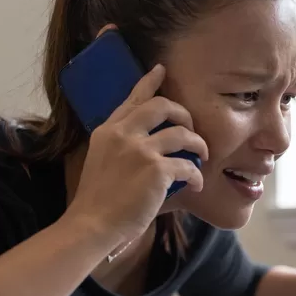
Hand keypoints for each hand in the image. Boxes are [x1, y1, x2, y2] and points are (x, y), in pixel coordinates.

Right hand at [63, 64, 208, 243]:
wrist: (92, 224)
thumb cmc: (99, 201)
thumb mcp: (102, 161)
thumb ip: (121, 146)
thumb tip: (151, 144)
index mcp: (108, 130)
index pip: (133, 98)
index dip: (149, 82)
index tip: (161, 70)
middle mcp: (124, 134)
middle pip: (163, 106)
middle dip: (185, 114)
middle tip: (192, 130)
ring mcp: (141, 150)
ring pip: (183, 134)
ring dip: (199, 145)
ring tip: (203, 157)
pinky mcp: (157, 170)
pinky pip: (189, 165)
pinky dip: (197, 176)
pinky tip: (197, 185)